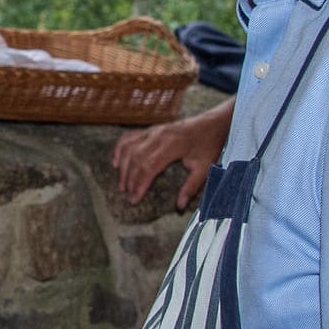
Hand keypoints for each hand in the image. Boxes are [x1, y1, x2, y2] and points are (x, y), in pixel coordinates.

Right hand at [112, 98, 233, 208]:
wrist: (213, 123)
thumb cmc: (209, 145)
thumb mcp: (206, 167)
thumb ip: (192, 186)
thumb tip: (179, 205)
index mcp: (172, 145)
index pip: (148, 167)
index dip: (139, 184)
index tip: (134, 199)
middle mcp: (159, 136)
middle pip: (135, 159)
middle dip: (129, 179)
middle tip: (127, 195)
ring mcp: (153, 130)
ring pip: (129, 148)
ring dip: (123, 167)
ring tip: (122, 184)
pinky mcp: (150, 129)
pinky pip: (128, 137)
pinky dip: (119, 149)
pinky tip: (116, 162)